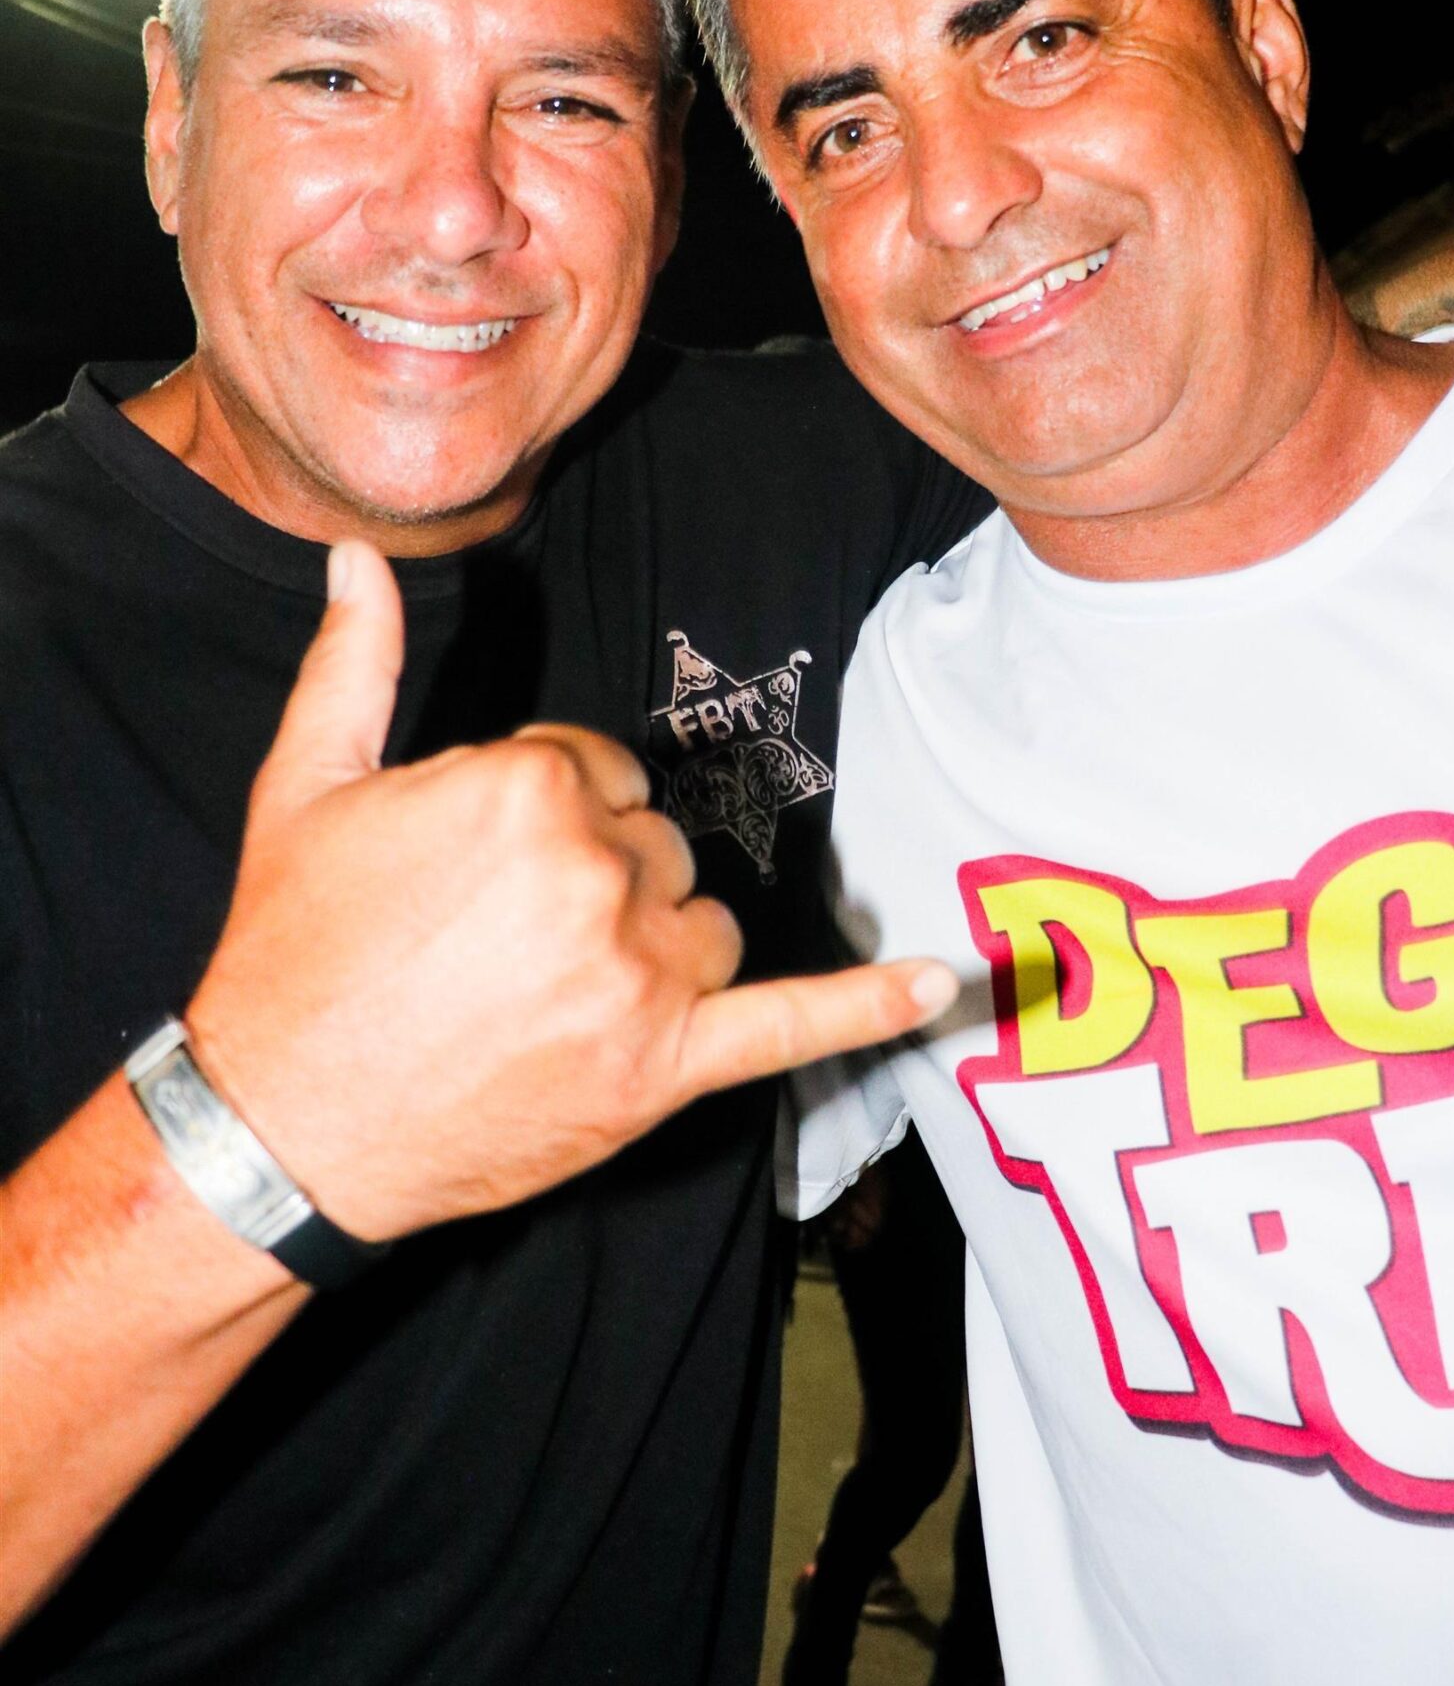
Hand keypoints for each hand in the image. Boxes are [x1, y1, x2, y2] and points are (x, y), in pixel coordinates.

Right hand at [186, 543, 954, 1242]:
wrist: (283, 1127)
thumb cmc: (292, 953)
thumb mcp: (304, 786)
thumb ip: (353, 662)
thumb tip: (357, 558)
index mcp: (526, 788)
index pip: (597, 770)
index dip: (544, 816)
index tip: (482, 872)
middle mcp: (597, 874)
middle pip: (654, 845)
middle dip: (595, 881)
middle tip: (498, 944)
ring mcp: (640, 976)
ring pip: (705, 925)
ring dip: (654, 949)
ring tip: (551, 997)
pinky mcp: (665, 1069)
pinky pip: (790, 1025)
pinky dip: (867, 1006)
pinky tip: (937, 983)